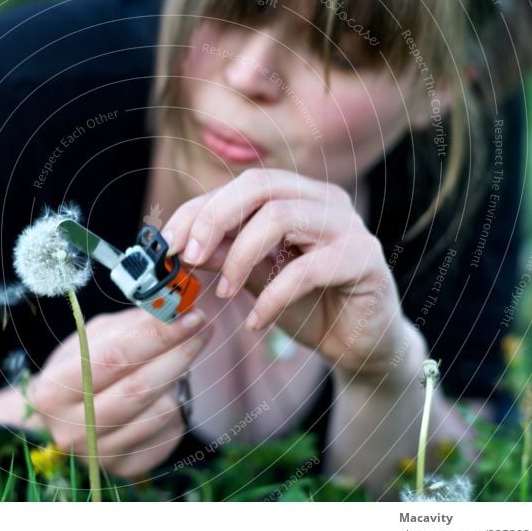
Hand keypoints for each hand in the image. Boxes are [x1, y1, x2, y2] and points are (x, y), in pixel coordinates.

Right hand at [27, 306, 212, 476]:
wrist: (62, 420)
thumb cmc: (78, 370)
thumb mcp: (91, 339)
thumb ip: (129, 324)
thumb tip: (173, 307)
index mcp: (53, 392)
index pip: (113, 359)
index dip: (155, 335)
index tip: (188, 314)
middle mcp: (72, 430)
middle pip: (139, 388)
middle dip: (178, 352)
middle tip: (201, 325)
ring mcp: (99, 455)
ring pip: (159, 411)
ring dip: (179, 377)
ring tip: (182, 354)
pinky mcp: (127, 469)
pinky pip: (168, 431)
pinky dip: (175, 404)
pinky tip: (168, 389)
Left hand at [161, 168, 408, 381]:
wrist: (361, 345)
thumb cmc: (308, 305)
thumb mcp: (256, 279)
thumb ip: (224, 256)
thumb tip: (178, 246)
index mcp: (299, 194)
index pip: (242, 185)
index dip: (199, 210)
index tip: (167, 244)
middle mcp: (325, 199)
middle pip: (260, 186)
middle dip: (213, 220)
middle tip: (188, 258)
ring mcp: (348, 225)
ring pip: (280, 218)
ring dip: (239, 258)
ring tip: (223, 294)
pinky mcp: (363, 259)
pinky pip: (306, 269)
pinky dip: (271, 297)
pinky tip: (255, 322)